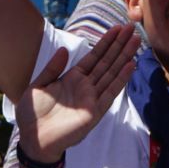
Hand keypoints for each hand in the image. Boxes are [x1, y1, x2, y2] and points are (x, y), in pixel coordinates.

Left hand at [15, 23, 140, 165]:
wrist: (33, 139)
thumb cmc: (32, 115)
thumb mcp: (38, 85)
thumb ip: (52, 68)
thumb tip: (65, 49)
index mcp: (73, 78)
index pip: (94, 57)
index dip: (106, 43)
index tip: (117, 28)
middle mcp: (85, 86)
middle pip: (106, 61)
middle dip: (119, 45)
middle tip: (132, 28)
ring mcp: (92, 98)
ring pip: (111, 73)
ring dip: (124, 57)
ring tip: (135, 41)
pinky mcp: (94, 111)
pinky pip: (110, 93)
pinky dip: (120, 80)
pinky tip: (130, 66)